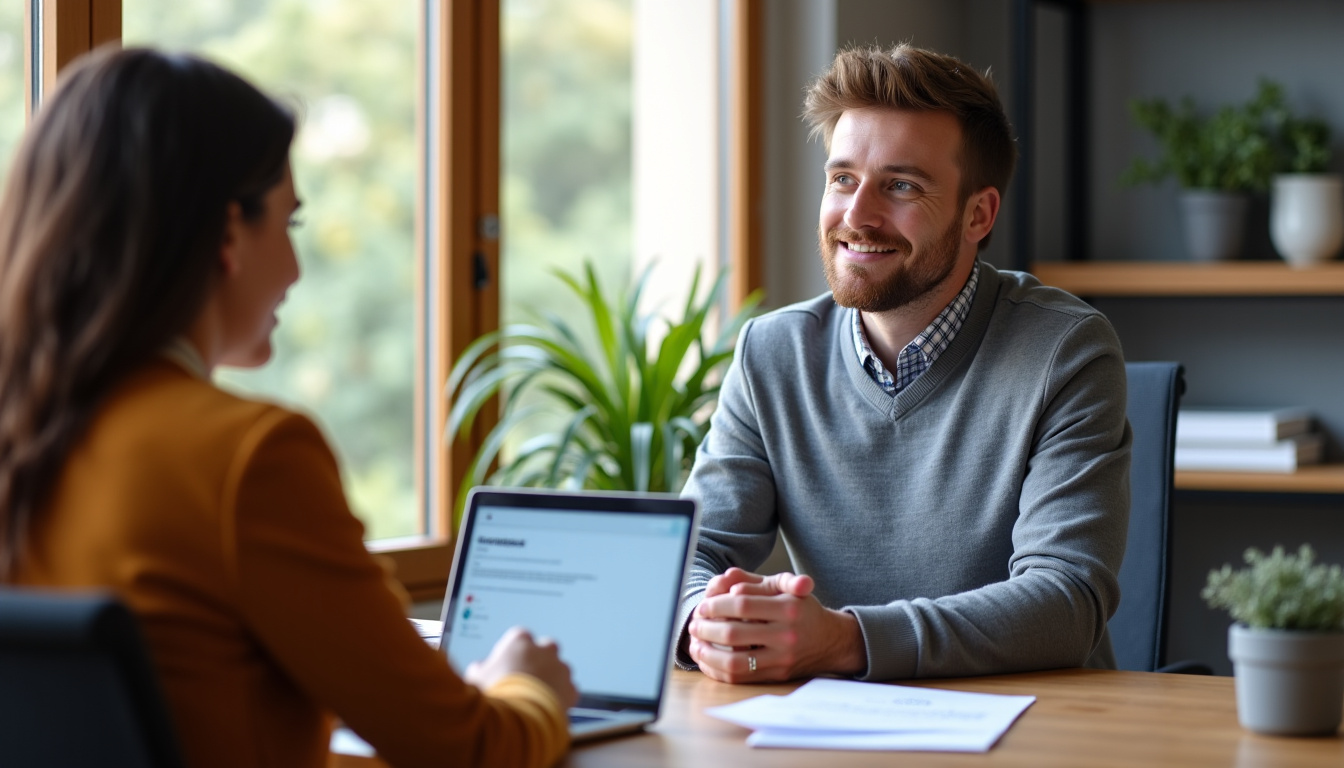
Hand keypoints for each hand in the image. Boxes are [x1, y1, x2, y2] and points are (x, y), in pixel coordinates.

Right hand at [465, 626, 578, 707]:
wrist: (517, 718)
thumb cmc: (495, 694)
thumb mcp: (476, 678)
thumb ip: (481, 668)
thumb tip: (480, 669)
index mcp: (519, 641)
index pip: (519, 637)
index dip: (513, 652)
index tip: (508, 664)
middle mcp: (543, 650)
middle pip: (545, 649)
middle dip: (538, 660)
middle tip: (526, 678)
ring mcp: (560, 668)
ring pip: (559, 669)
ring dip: (551, 679)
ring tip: (536, 697)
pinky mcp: (570, 688)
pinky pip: (568, 689)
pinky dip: (561, 697)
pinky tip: (547, 707)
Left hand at [688, 568, 866, 682]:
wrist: (830, 640)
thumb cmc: (801, 608)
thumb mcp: (785, 587)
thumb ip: (755, 582)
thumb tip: (729, 581)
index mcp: (788, 607)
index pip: (742, 605)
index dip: (716, 605)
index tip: (704, 606)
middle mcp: (786, 635)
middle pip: (734, 634)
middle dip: (707, 628)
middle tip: (695, 623)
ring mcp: (782, 659)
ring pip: (734, 661)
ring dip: (708, 653)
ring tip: (695, 642)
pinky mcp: (777, 676)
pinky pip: (740, 677)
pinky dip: (717, 670)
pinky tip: (706, 659)